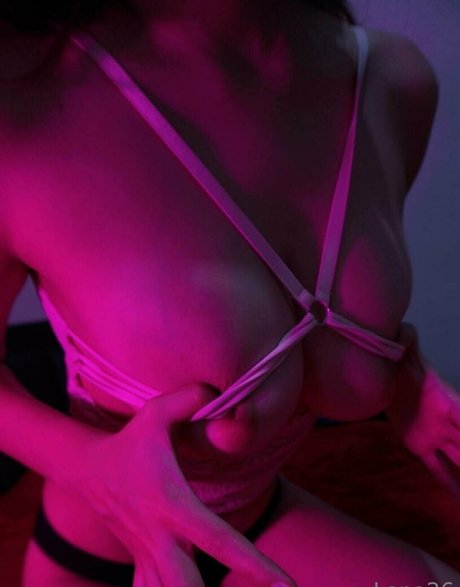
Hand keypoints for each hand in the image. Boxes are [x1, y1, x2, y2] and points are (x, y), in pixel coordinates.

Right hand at [70, 385, 294, 586]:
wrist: (89, 469)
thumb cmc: (130, 440)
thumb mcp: (156, 412)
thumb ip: (189, 399)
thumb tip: (218, 391)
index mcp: (172, 505)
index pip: (219, 540)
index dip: (253, 564)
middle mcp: (161, 538)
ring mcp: (148, 554)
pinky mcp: (143, 560)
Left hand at [386, 322, 459, 499]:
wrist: (384, 379)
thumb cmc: (398, 364)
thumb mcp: (401, 353)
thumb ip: (406, 341)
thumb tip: (406, 328)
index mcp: (446, 401)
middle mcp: (448, 422)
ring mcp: (437, 436)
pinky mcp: (421, 446)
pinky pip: (438, 468)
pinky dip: (450, 484)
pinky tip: (458, 502)